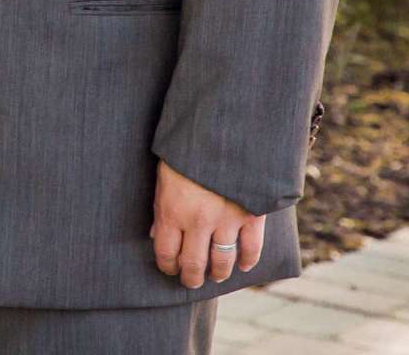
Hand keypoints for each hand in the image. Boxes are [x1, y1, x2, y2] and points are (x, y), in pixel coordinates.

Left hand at [150, 159, 261, 287]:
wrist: (224, 128)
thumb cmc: (187, 149)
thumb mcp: (164, 174)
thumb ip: (161, 206)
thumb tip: (156, 233)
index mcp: (171, 210)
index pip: (166, 253)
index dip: (167, 266)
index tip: (170, 269)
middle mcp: (197, 221)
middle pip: (193, 265)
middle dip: (191, 278)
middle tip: (192, 281)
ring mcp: (226, 220)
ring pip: (222, 262)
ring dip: (218, 273)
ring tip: (216, 275)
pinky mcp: (252, 215)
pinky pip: (251, 248)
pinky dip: (247, 261)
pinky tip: (243, 265)